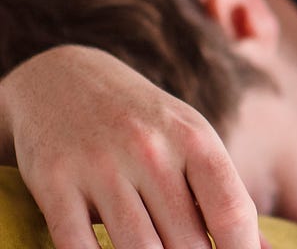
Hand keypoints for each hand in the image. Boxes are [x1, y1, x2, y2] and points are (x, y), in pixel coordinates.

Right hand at [0, 46, 262, 248]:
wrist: (61, 77)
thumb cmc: (144, 121)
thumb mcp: (192, 142)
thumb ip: (225, 195)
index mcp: (194, 139)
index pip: (231, 211)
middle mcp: (149, 150)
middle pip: (187, 241)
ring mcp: (99, 166)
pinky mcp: (52, 182)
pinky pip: (79, 247)